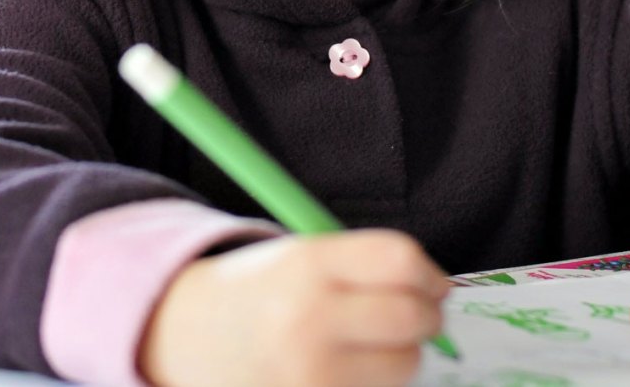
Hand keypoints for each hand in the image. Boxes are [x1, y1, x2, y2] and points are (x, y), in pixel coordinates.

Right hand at [138, 229, 448, 386]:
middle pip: (411, 317)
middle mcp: (308, 320)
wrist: (188, 337)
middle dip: (428, 316)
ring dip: (402, 355)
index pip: (400, 260)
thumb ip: (365, 265)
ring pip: (403, 367)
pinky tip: (348, 371)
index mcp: (305, 265)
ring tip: (369, 344)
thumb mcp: (300, 256)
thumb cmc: (259, 292)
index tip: (431, 282)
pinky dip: (374, 385)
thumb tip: (440, 290)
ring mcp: (309, 374)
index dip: (428, 272)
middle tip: (421, 315)